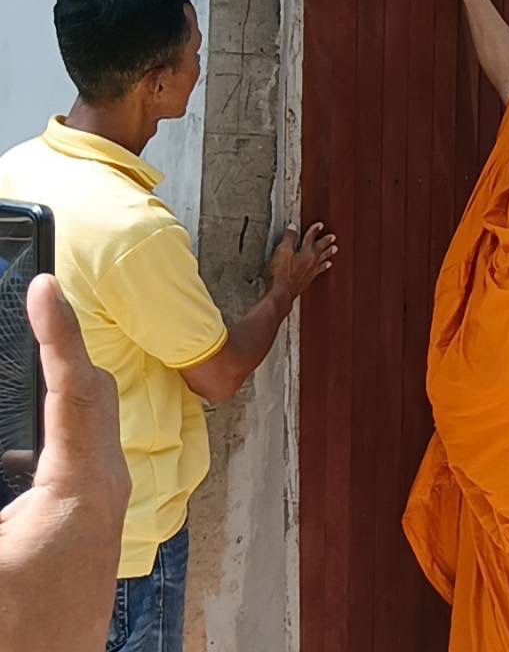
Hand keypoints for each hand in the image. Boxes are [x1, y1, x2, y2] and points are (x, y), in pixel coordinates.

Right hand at [0, 276, 129, 651]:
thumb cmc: (18, 625)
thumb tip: (7, 454)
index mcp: (79, 486)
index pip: (72, 387)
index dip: (57, 332)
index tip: (45, 286)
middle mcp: (104, 484)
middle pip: (92, 391)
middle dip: (64, 342)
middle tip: (38, 298)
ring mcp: (104, 498)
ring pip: (91, 416)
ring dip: (62, 378)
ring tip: (37, 337)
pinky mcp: (92, 514)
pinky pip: (82, 445)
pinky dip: (60, 416)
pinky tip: (30, 418)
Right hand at [267, 223, 337, 302]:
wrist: (281, 294)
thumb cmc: (281, 275)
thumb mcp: (282, 252)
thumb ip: (288, 239)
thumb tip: (293, 228)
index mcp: (307, 253)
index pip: (311, 238)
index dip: (314, 230)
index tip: (319, 225)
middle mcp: (312, 262)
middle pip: (320, 249)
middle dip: (326, 241)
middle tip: (333, 237)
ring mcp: (311, 272)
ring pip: (323, 259)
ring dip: (328, 253)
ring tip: (334, 249)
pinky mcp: (308, 280)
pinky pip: (320, 269)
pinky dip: (324, 265)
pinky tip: (326, 265)